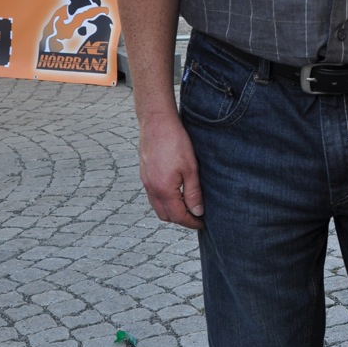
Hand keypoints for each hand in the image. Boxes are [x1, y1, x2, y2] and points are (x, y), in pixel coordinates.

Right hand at [138, 111, 204, 229]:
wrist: (156, 122)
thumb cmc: (175, 142)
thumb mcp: (190, 168)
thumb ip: (193, 193)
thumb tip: (198, 212)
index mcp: (163, 190)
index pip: (178, 216)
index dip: (191, 222)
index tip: (203, 223)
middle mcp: (151, 189)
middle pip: (165, 215)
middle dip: (181, 219)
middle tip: (197, 215)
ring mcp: (146, 182)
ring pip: (158, 206)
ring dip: (172, 210)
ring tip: (188, 205)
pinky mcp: (144, 174)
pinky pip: (153, 196)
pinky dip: (165, 200)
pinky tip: (176, 192)